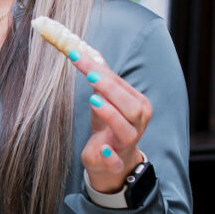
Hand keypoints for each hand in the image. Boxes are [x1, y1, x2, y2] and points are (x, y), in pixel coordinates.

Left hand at [69, 49, 151, 194]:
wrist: (113, 161)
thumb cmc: (108, 125)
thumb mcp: (104, 99)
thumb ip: (100, 78)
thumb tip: (88, 50)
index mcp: (138, 105)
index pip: (118, 83)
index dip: (98, 69)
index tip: (77, 54)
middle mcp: (137, 123)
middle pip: (130, 105)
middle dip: (110, 88)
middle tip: (89, 74)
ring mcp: (127, 144)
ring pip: (126, 129)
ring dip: (110, 114)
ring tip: (93, 99)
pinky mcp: (115, 163)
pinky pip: (116, 161)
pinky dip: (110, 156)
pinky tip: (103, 149)